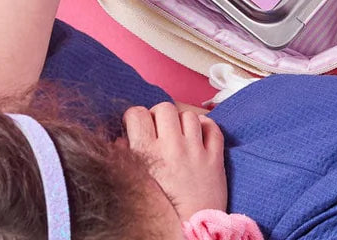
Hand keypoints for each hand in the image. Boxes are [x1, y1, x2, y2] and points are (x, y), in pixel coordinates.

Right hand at [123, 103, 227, 220]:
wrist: (188, 231)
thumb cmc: (158, 210)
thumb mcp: (135, 184)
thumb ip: (126, 158)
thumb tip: (120, 139)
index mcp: (148, 153)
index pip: (138, 114)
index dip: (135, 117)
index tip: (137, 125)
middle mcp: (173, 147)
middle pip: (164, 108)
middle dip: (158, 115)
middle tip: (158, 129)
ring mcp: (196, 150)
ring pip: (189, 115)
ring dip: (182, 122)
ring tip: (179, 136)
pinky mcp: (215, 157)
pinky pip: (213, 127)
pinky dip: (206, 127)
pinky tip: (199, 135)